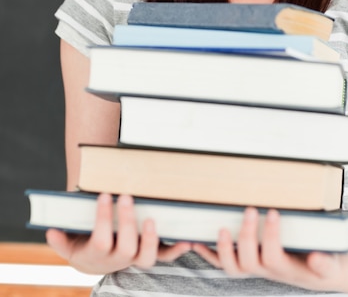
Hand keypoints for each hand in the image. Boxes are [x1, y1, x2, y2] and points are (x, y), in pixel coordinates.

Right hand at [46, 194, 190, 274]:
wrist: (95, 261)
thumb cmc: (82, 243)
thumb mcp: (68, 243)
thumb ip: (61, 239)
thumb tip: (51, 230)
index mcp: (97, 255)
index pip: (101, 240)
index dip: (103, 219)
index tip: (103, 195)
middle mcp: (118, 259)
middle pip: (126, 247)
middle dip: (127, 221)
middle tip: (126, 196)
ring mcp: (135, 258)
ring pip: (146, 257)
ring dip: (151, 238)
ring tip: (151, 218)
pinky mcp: (150, 254)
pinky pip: (165, 256)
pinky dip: (177, 249)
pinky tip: (188, 239)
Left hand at [192, 207, 340, 289]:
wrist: (314, 273)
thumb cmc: (321, 266)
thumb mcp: (330, 266)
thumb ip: (325, 264)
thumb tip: (317, 257)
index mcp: (285, 269)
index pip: (272, 256)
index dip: (270, 236)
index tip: (272, 211)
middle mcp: (266, 271)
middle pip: (248, 261)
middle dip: (246, 235)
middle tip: (249, 209)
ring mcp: (253, 268)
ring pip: (232, 267)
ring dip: (223, 248)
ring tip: (221, 228)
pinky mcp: (245, 262)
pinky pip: (222, 263)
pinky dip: (208, 253)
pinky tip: (196, 241)